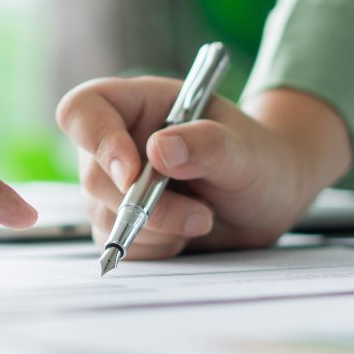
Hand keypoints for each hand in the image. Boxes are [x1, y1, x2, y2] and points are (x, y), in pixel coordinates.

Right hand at [55, 78, 352, 258]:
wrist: (270, 199)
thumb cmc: (259, 160)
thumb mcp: (246, 151)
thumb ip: (208, 145)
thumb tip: (159, 149)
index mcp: (140, 105)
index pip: (83, 110)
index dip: (96, 140)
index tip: (132, 174)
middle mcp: (119, 143)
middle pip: (93, 176)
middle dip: (143, 205)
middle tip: (200, 214)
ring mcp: (116, 186)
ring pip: (105, 217)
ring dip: (157, 230)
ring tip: (203, 218)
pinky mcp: (124, 223)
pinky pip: (120, 245)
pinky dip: (157, 249)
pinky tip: (186, 235)